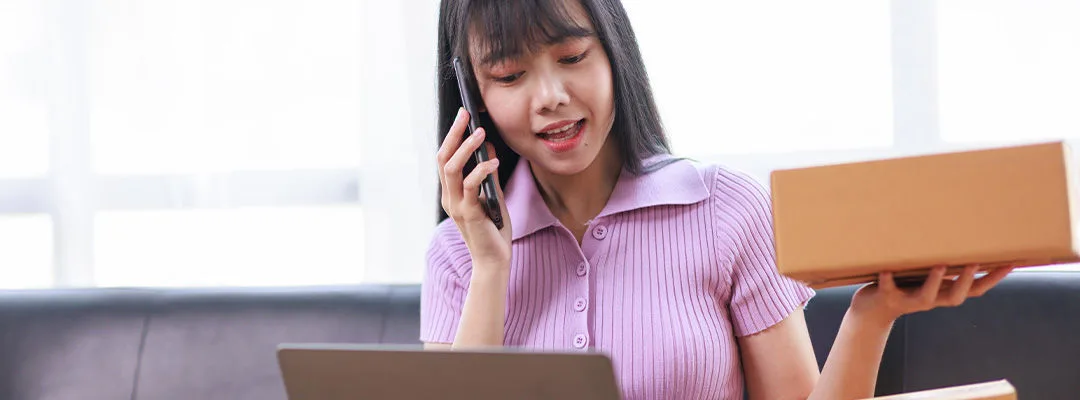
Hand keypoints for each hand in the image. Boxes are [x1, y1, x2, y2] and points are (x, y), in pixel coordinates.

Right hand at [437, 108, 512, 268]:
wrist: (494, 260)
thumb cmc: (493, 229)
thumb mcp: (491, 194)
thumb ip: (486, 173)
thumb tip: (487, 147)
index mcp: (452, 193)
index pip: (445, 158)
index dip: (452, 136)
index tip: (463, 115)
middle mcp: (449, 197)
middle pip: (443, 158)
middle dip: (454, 134)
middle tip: (465, 114)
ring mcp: (457, 206)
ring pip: (452, 169)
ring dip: (466, 148)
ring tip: (481, 133)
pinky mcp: (469, 213)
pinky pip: (470, 185)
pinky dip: (481, 170)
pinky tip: (494, 161)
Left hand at [849, 265, 1015, 326]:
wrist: (872, 311)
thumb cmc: (903, 286)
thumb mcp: (925, 276)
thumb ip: (942, 263)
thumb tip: (960, 235)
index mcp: (943, 293)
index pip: (974, 289)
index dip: (993, 278)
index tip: (1011, 263)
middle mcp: (930, 299)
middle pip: (956, 296)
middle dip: (966, 280)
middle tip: (975, 262)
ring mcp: (908, 300)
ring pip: (927, 297)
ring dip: (934, 282)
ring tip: (940, 265)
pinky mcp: (887, 298)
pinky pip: (888, 289)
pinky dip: (888, 280)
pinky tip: (887, 270)